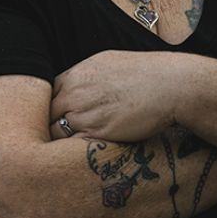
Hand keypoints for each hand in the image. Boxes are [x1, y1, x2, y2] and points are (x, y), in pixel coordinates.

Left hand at [50, 50, 183, 141]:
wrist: (170, 84)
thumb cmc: (144, 72)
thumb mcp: (107, 62)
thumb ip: (86, 75)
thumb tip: (76, 84)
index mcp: (75, 76)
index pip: (46, 95)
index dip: (50, 107)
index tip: (56, 116)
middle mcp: (74, 94)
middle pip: (46, 115)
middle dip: (48, 125)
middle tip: (51, 137)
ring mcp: (84, 114)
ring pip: (54, 133)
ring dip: (56, 141)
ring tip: (59, 152)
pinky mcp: (98, 133)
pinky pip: (71, 146)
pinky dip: (71, 152)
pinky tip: (76, 155)